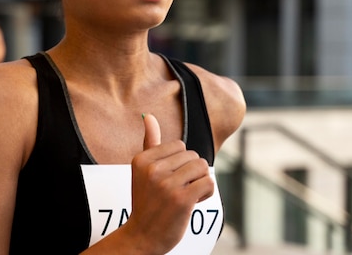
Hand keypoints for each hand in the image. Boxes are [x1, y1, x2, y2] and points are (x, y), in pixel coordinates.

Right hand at [124, 114, 213, 252]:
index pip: (180, 146)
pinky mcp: (182, 198)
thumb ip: (149, 142)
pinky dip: (206, 193)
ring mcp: (167, 184)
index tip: (169, 180)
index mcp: (142, 159)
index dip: (181, 163)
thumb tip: (148, 116)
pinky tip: (193, 203)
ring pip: (203, 168)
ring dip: (200, 182)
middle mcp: (152, 169)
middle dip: (192, 174)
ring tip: (186, 195)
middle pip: (193, 156)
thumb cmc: (147, 202)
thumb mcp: (143, 171)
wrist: (143, 236)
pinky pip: (209, 183)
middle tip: (176, 191)